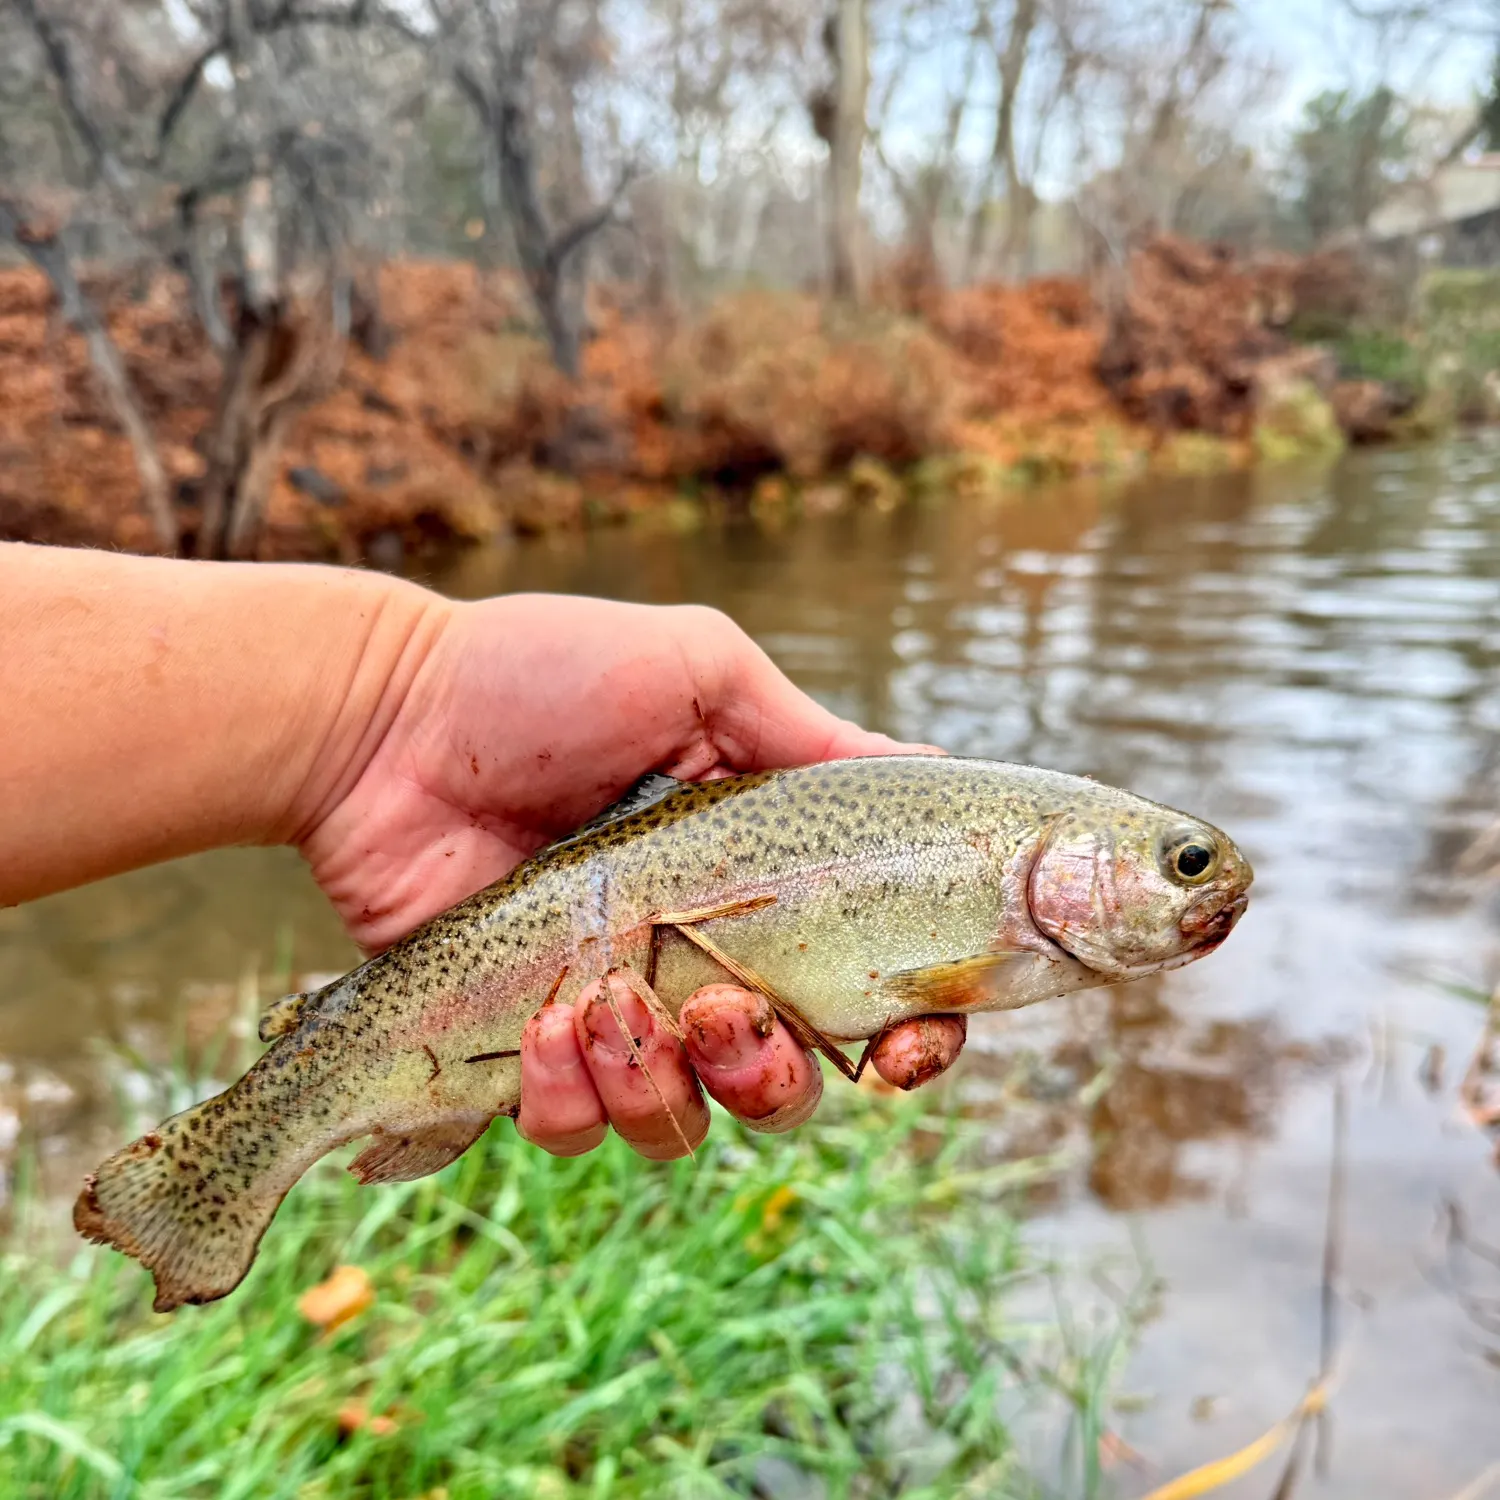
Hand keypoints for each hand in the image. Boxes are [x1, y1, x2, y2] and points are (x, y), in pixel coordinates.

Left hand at [299, 593, 969, 1156]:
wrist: (384, 718)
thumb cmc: (541, 676)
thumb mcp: (699, 671)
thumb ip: (807, 735)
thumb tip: (927, 772)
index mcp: (749, 884)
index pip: (864, 991)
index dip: (908, 1038)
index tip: (906, 1046)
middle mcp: (691, 960)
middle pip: (782, 1085)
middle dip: (772, 1076)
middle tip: (726, 1012)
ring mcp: (606, 1010)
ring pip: (681, 1120)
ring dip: (661, 1085)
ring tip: (607, 1003)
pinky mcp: (517, 1047)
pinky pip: (573, 1126)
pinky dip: (569, 1096)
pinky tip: (548, 1021)